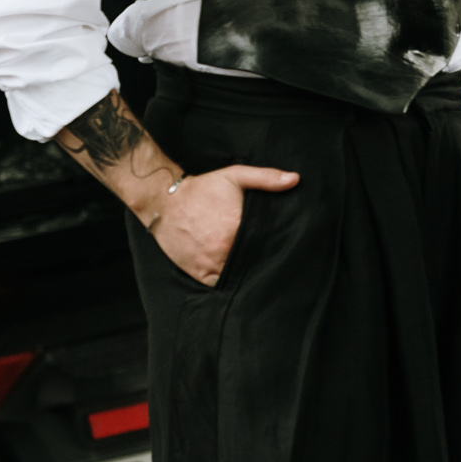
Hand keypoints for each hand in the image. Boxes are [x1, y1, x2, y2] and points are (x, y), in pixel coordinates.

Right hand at [147, 163, 298, 285]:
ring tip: (255, 270)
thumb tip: (295, 179)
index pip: (266, 244)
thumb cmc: (202, 188)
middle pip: (253, 262)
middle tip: (271, 261)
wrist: (164, 201)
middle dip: (261, 261)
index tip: (282, 246)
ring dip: (245, 273)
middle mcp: (225, 249)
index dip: (275, 246)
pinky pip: (219, 285)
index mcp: (237, 228)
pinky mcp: (199, 273)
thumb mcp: (235, 176)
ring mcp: (211, 263)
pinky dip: (227, 282)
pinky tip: (235, 275)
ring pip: (237, 276)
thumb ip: (266, 178)